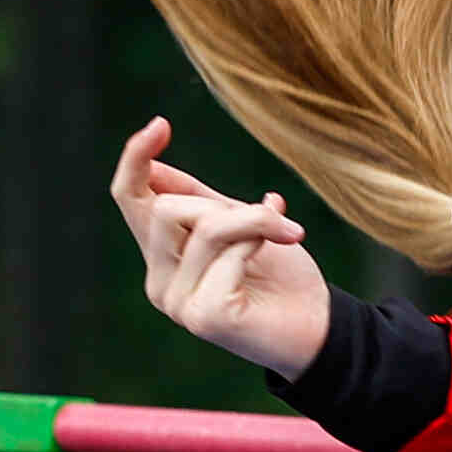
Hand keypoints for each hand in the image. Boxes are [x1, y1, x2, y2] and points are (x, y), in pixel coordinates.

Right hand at [107, 116, 332, 379]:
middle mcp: (159, 282)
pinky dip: (260, 241)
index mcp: (162, 257)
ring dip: (253, 220)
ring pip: (202, 227)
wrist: (322, 326)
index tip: (161, 124)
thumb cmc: (283, 276)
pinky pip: (228, 253)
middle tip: (270, 213)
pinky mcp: (203, 316)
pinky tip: (283, 249)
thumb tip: (154, 165)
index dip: (136, 159)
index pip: (129, 199)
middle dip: (222, 203)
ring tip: (286, 231)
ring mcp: (177, 302)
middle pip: (165, 208)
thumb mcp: (240, 225)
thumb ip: (200, 199)